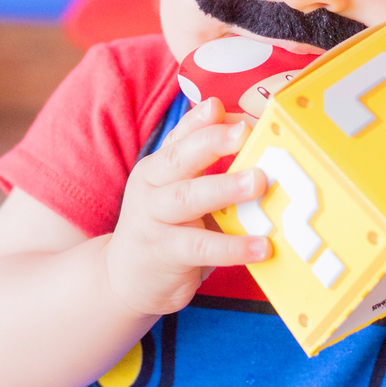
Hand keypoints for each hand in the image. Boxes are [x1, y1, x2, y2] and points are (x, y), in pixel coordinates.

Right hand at [104, 97, 270, 318]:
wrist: (124, 280)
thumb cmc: (167, 229)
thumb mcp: (177, 192)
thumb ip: (206, 167)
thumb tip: (249, 134)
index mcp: (157, 167)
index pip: (179, 136)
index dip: (199, 120)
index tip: (220, 106)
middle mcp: (151, 188)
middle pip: (179, 159)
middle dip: (212, 142)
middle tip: (244, 132)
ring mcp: (154, 221)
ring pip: (188, 199)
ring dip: (225, 188)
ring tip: (258, 182)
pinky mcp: (165, 254)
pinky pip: (201, 247)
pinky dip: (233, 247)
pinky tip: (261, 245)